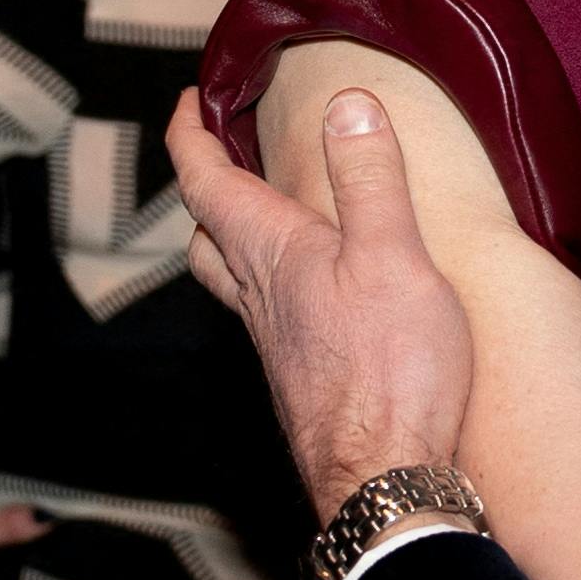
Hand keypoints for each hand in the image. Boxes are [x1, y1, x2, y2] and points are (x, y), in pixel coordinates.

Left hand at [167, 89, 473, 520]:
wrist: (384, 479)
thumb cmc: (390, 373)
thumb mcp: (393, 258)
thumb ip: (370, 180)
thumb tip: (348, 104)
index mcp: (271, 253)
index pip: (205, 181)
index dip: (188, 133)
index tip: (187, 100)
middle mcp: (259, 297)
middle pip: (207, 233)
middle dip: (207, 186)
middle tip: (223, 154)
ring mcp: (277, 342)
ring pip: (233, 278)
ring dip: (235, 237)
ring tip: (267, 215)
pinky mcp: (302, 375)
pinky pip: (270, 314)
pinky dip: (275, 283)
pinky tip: (317, 293)